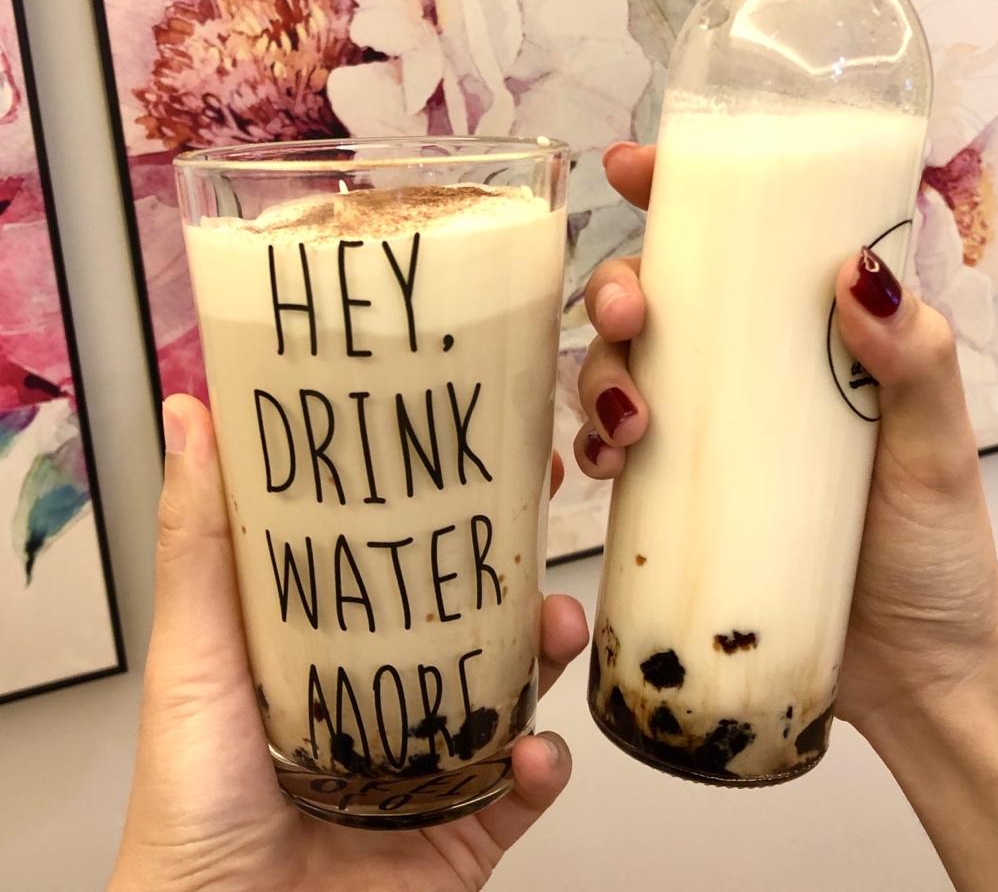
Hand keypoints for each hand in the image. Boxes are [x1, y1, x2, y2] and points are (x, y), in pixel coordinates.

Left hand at [111, 396, 586, 891]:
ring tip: (558, 628)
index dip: (445, 503)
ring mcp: (429, 764)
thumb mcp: (195, 653)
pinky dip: (545, 766)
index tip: (484, 448)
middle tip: (546, 518)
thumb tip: (191, 416)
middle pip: (471, 615)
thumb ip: (200, 540)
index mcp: (329, 648)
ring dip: (550, 653)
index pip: (400, 557)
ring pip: (514, 690)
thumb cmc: (190, 802)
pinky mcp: (462, 831)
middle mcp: (385, 698)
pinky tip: (535, 752)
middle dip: (516, 566)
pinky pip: (525, 789)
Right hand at [575, 142, 997, 735]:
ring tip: (627, 425)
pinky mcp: (677, 498)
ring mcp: (707, 436)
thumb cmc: (936, 548)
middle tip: (629, 318)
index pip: (738, 243)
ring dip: (598, 378)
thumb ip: (917, 359)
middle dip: (618, 290)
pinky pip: (614, 455)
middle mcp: (746, 374)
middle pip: (657, 301)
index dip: (677, 195)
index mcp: (806, 337)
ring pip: (619, 372)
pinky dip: (594, 448)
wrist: (910, 670)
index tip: (631, 167)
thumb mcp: (939, 444)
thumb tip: (855, 276)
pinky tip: (601, 468)